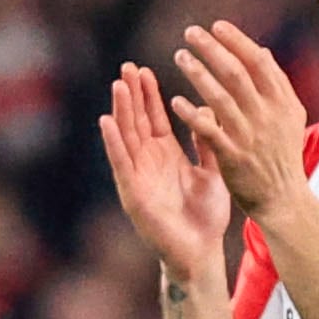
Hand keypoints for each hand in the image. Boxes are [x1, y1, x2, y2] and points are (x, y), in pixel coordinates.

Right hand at [101, 63, 229, 290]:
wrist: (201, 253)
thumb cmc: (207, 216)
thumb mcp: (212, 172)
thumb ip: (207, 143)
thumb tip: (206, 110)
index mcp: (166, 155)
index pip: (153, 117)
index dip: (148, 94)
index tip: (144, 69)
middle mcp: (148, 162)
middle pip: (136, 121)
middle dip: (131, 94)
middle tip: (127, 66)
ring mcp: (137, 176)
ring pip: (126, 137)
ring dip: (120, 111)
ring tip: (118, 84)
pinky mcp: (132, 193)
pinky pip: (121, 163)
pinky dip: (113, 142)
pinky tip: (106, 121)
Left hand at [171, 24, 317, 222]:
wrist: (284, 200)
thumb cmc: (282, 156)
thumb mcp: (290, 117)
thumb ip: (276, 85)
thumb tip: (262, 50)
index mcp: (282, 103)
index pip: (259, 62)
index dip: (237, 41)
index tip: (216, 26)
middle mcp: (267, 116)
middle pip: (237, 74)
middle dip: (213, 49)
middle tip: (191, 33)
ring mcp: (250, 137)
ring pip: (220, 97)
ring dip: (198, 74)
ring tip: (180, 57)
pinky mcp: (233, 157)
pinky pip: (209, 130)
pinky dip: (192, 114)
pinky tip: (176, 101)